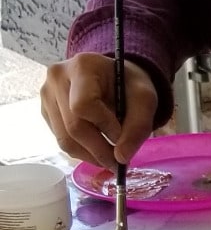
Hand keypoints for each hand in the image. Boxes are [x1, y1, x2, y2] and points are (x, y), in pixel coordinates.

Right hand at [41, 54, 158, 168]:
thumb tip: (121, 158)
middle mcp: (57, 78)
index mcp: (82, 66)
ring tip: (110, 158)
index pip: (84, 105)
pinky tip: (97, 148)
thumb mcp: (145, 99)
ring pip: (64, 139)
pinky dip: (82, 151)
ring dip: (90, 155)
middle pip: (73, 126)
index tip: (122, 136)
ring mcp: (47, 95)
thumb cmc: (129, 85)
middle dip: (99, 150)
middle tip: (119, 163)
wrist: (114, 77)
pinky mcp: (46, 111)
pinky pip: (61, 140)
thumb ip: (139, 126)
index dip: (104, 126)